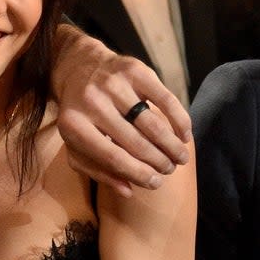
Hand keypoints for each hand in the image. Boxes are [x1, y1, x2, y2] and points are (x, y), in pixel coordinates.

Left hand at [53, 27, 190, 195]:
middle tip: (169, 170)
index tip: (155, 184)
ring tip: (180, 158)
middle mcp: (92, 103)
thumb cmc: (80, 116)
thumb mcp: (76, 145)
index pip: (112, 157)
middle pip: (135, 142)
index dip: (138, 173)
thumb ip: (98, 170)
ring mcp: (113, 84)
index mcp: (74, 126)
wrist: (79, 68)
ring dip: (171, 144)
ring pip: (152, 122)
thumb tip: (128, 191)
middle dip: (158, 161)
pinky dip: (179, 119)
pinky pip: (165, 98)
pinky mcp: (134, 69)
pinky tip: (185, 135)